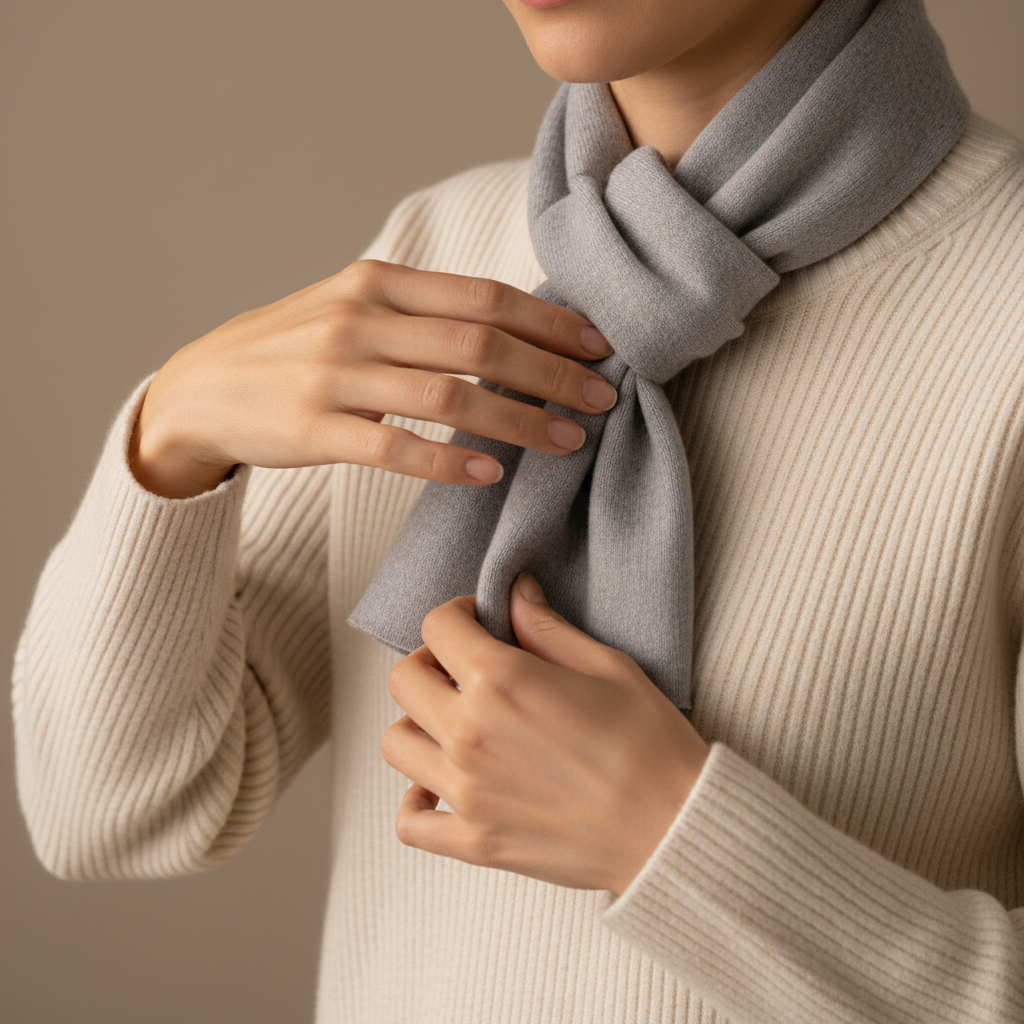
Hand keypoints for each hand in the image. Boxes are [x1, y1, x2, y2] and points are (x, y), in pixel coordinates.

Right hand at [129, 260, 616, 496]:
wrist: (202, 389)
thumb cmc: (294, 349)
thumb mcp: (354, 307)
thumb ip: (422, 312)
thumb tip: (510, 327)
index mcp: (379, 282)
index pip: (484, 296)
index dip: (549, 322)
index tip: (600, 345)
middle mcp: (360, 319)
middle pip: (479, 342)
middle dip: (552, 372)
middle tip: (603, 398)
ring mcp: (334, 374)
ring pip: (448, 395)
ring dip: (518, 420)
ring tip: (568, 440)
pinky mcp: (313, 429)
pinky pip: (395, 449)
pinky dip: (448, 462)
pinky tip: (490, 474)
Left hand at [381, 573, 709, 894]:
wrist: (675, 828)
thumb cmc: (650, 743)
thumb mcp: (606, 665)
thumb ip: (547, 627)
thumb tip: (516, 593)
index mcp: (501, 681)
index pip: (436, 626)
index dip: (458, 615)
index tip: (480, 623)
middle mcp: (470, 733)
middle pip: (404, 678)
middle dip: (431, 662)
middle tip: (467, 668)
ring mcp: (466, 791)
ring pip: (395, 742)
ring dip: (418, 724)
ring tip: (456, 724)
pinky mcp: (474, 840)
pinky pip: (410, 823)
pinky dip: (415, 803)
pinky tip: (441, 786)